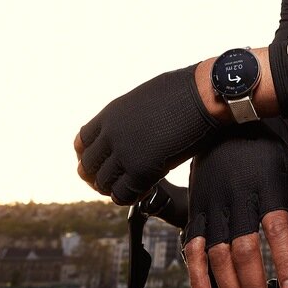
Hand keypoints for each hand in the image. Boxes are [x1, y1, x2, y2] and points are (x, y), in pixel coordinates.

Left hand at [74, 65, 219, 204]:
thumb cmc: (185, 90)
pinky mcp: (142, 170)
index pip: (81, 142)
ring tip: (132, 186)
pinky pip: (123, 195)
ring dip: (115, 188)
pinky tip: (146, 190)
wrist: (205, 94)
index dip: (91, 156)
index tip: (104, 162)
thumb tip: (134, 130)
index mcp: (110, 114)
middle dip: (100, 176)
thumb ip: (130, 117)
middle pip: (88, 167)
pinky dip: (131, 197)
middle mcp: (111, 134)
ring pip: (103, 184)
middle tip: (117, 180)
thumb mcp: (145, 98)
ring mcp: (124, 153)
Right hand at [183, 124, 287, 287]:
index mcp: (266, 187)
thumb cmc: (261, 154)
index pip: (277, 230)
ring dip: (230, 287)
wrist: (223, 130)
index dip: (286, 262)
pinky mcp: (195, 215)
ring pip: (218, 255)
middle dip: (255, 284)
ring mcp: (213, 209)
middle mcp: (237, 199)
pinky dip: (198, 278)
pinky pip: (193, 251)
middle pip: (244, 250)